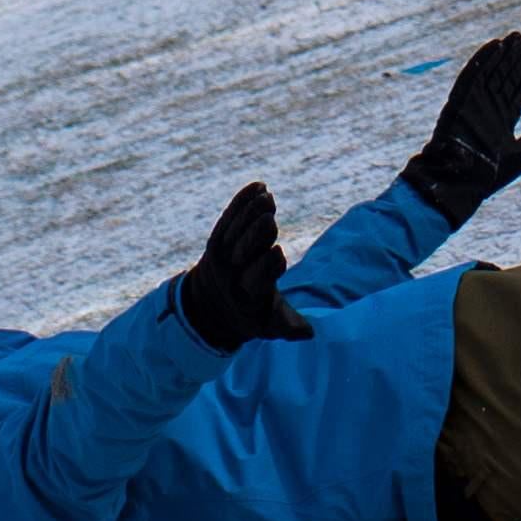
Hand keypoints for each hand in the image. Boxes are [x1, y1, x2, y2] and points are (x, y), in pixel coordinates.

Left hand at [175, 178, 298, 349]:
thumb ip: (288, 326)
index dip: (267, 267)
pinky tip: (260, 186)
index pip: (257, 278)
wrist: (212, 306)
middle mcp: (231, 274)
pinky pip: (228, 216)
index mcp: (247, 296)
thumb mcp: (270, 326)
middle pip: (242, 250)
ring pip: (235, 229)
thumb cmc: (252, 315)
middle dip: (255, 236)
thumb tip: (309, 333)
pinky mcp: (217, 238)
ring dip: (251, 211)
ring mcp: (222, 254)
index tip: (279, 255)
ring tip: (267, 196)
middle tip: (270, 221)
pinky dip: (242, 201)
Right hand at [405, 34, 520, 222]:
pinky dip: (482, 59)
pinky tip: (495, 44)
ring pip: (492, 73)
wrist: (461, 182)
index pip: (519, 95)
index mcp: (503, 122)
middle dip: (519, 61)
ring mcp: (474, 104)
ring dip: (504, 55)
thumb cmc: (490, 175)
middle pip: (506, 79)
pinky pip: (471, 75)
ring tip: (518, 37)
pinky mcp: (460, 101)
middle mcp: (489, 110)